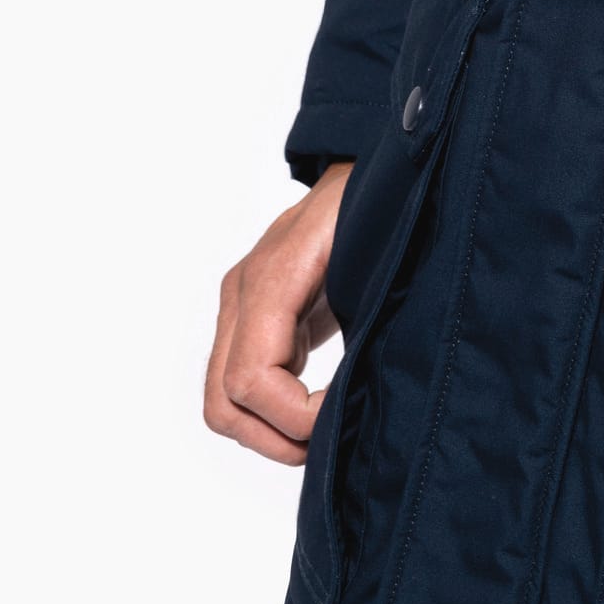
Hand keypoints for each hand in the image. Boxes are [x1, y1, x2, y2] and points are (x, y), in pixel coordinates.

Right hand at [205, 160, 353, 464]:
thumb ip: (366, 319)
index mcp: (274, 275)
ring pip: (222, 397)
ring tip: (319, 432)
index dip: (293, 417)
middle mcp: (244, 290)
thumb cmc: (381, 204)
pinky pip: (240, 376)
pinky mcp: (252, 311)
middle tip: (324, 443)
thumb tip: (362, 394)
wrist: (372, 160)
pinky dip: (269, 407)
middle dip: (273, 436)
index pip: (251, 377)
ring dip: (267, 430)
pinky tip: (312, 404)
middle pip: (223, 399)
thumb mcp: (379, 260)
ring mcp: (241, 300)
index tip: (337, 417)